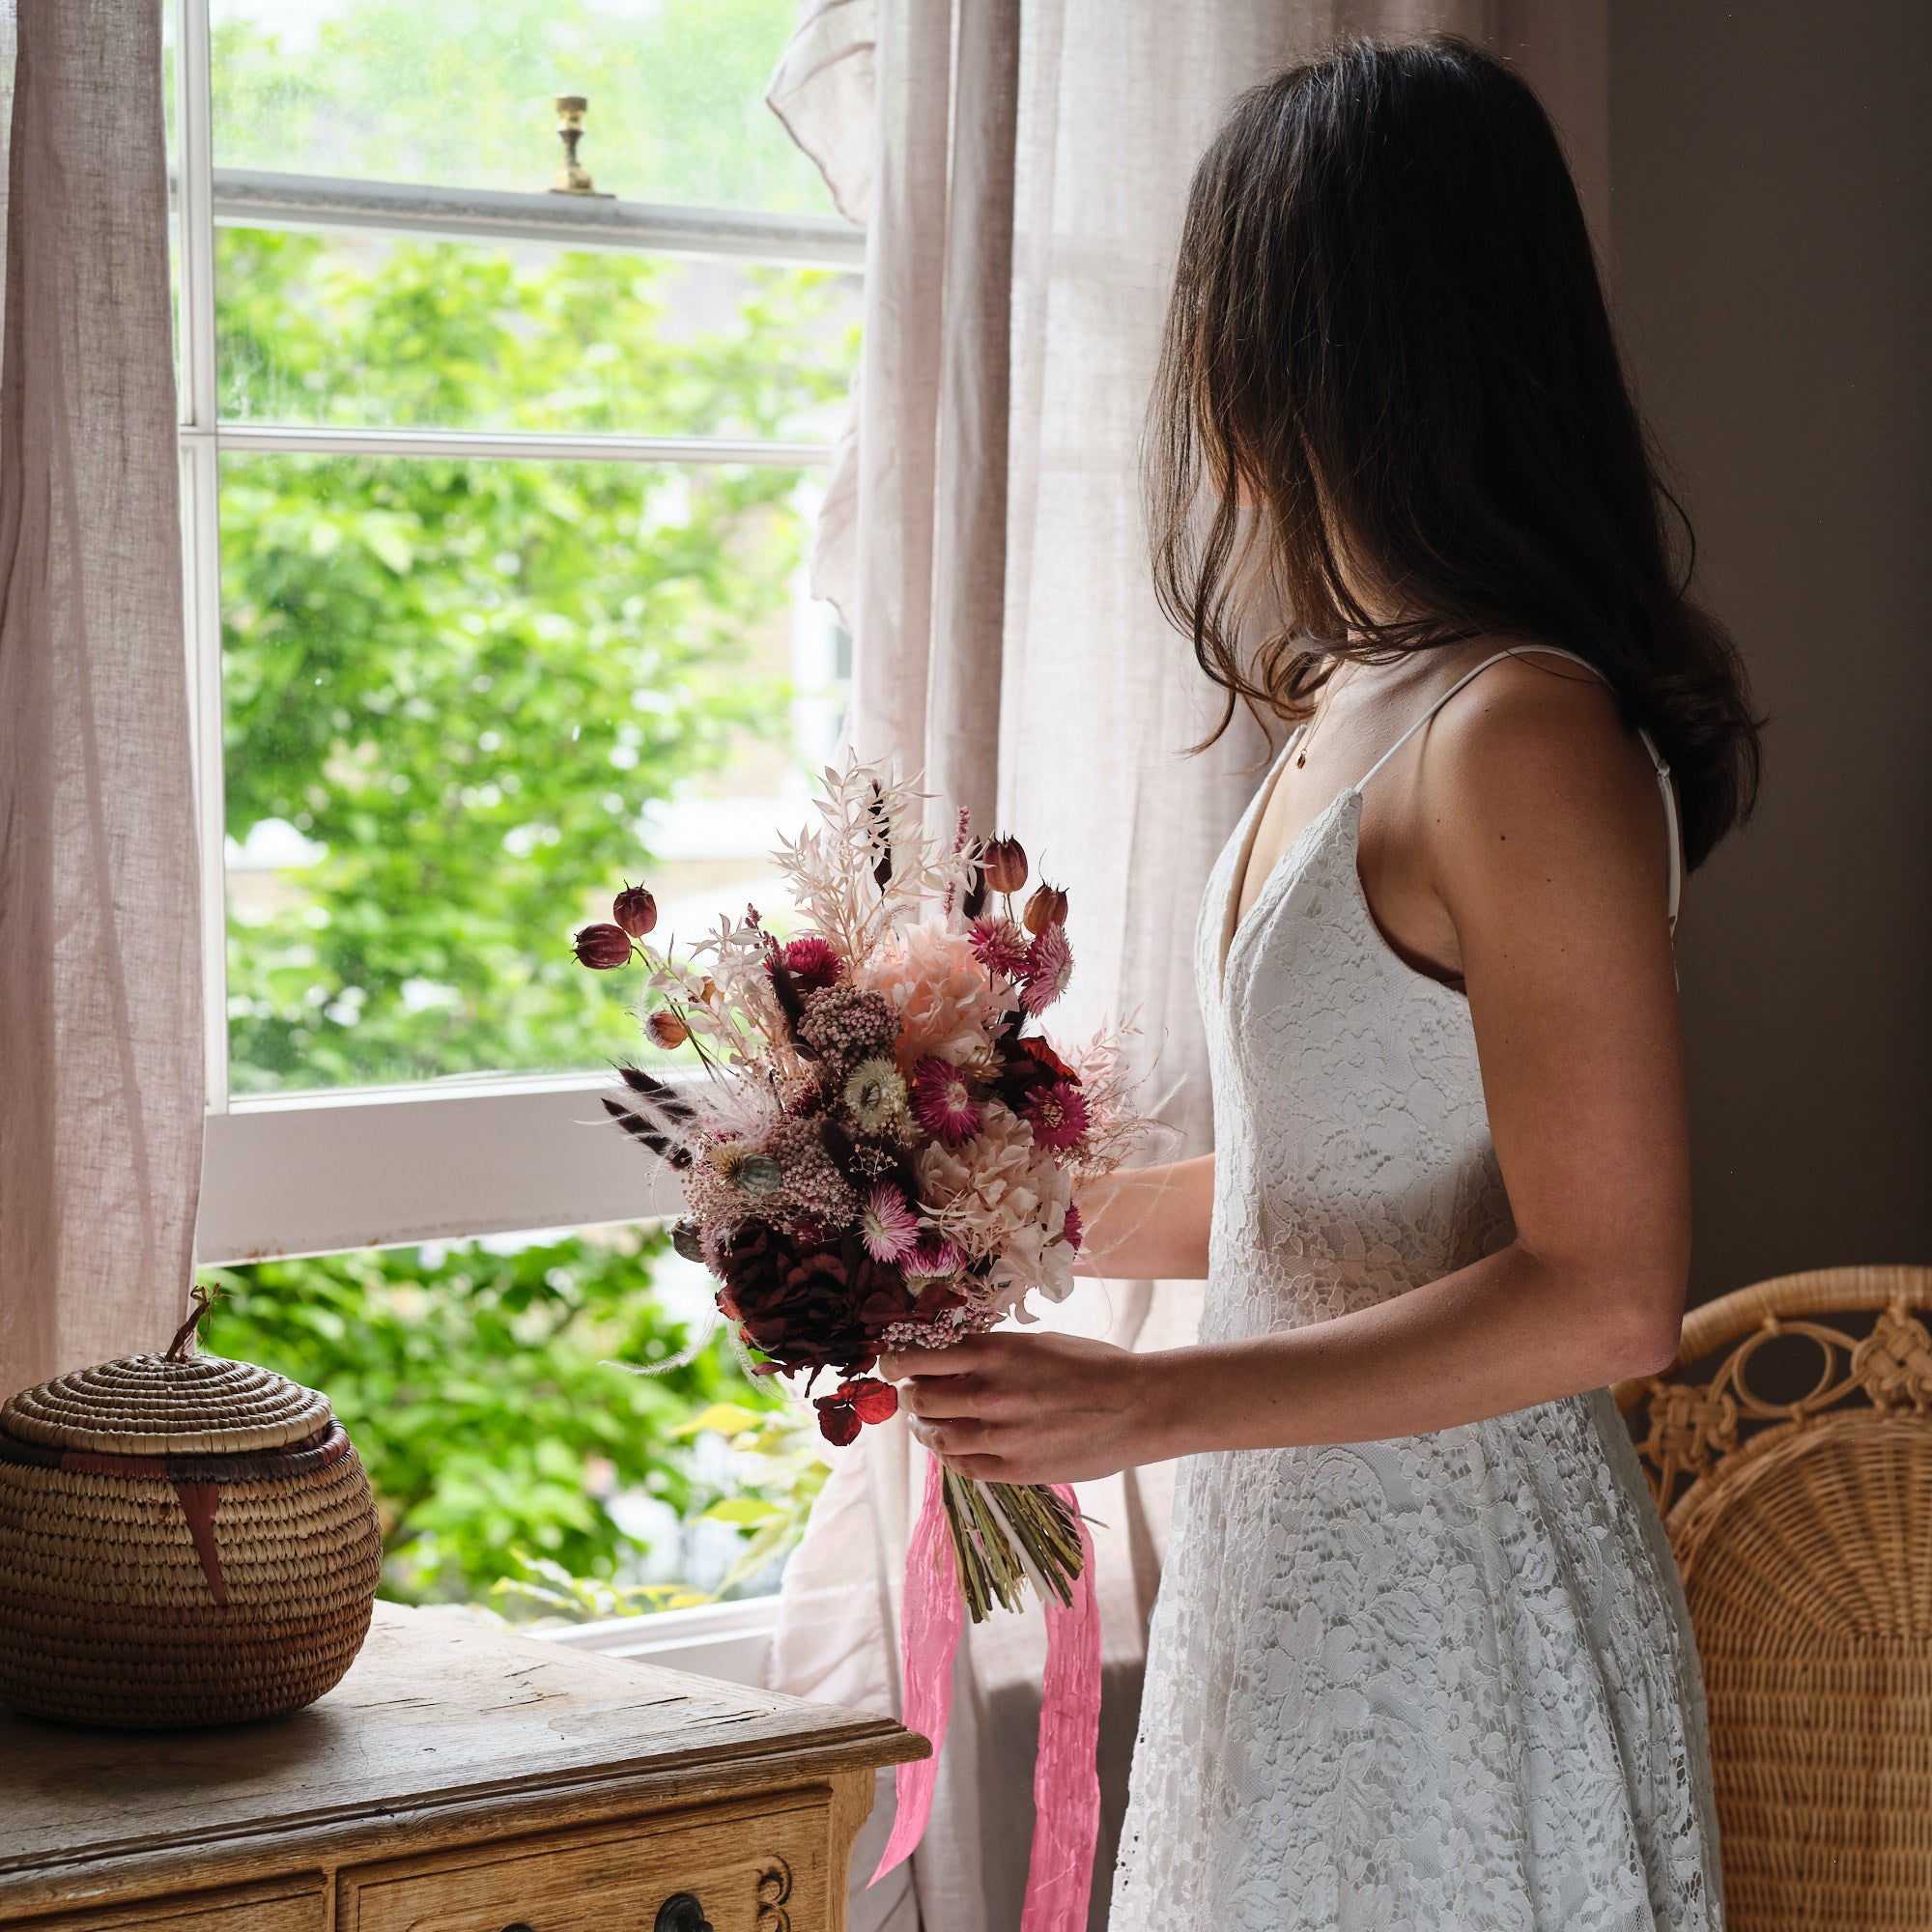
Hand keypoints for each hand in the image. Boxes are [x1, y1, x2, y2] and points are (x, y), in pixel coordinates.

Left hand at [878, 1331, 1167, 1484]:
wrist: (1139, 1407)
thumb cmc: (1094, 1366)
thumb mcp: (1038, 1343)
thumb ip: (993, 1353)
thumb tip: (951, 1360)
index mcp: (995, 1352)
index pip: (917, 1358)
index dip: (894, 1362)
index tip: (890, 1365)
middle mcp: (989, 1393)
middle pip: (920, 1398)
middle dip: (911, 1395)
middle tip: (914, 1394)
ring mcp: (1000, 1437)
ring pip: (935, 1436)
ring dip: (925, 1428)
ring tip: (928, 1423)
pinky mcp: (1014, 1471)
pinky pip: (962, 1467)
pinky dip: (950, 1455)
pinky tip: (954, 1447)